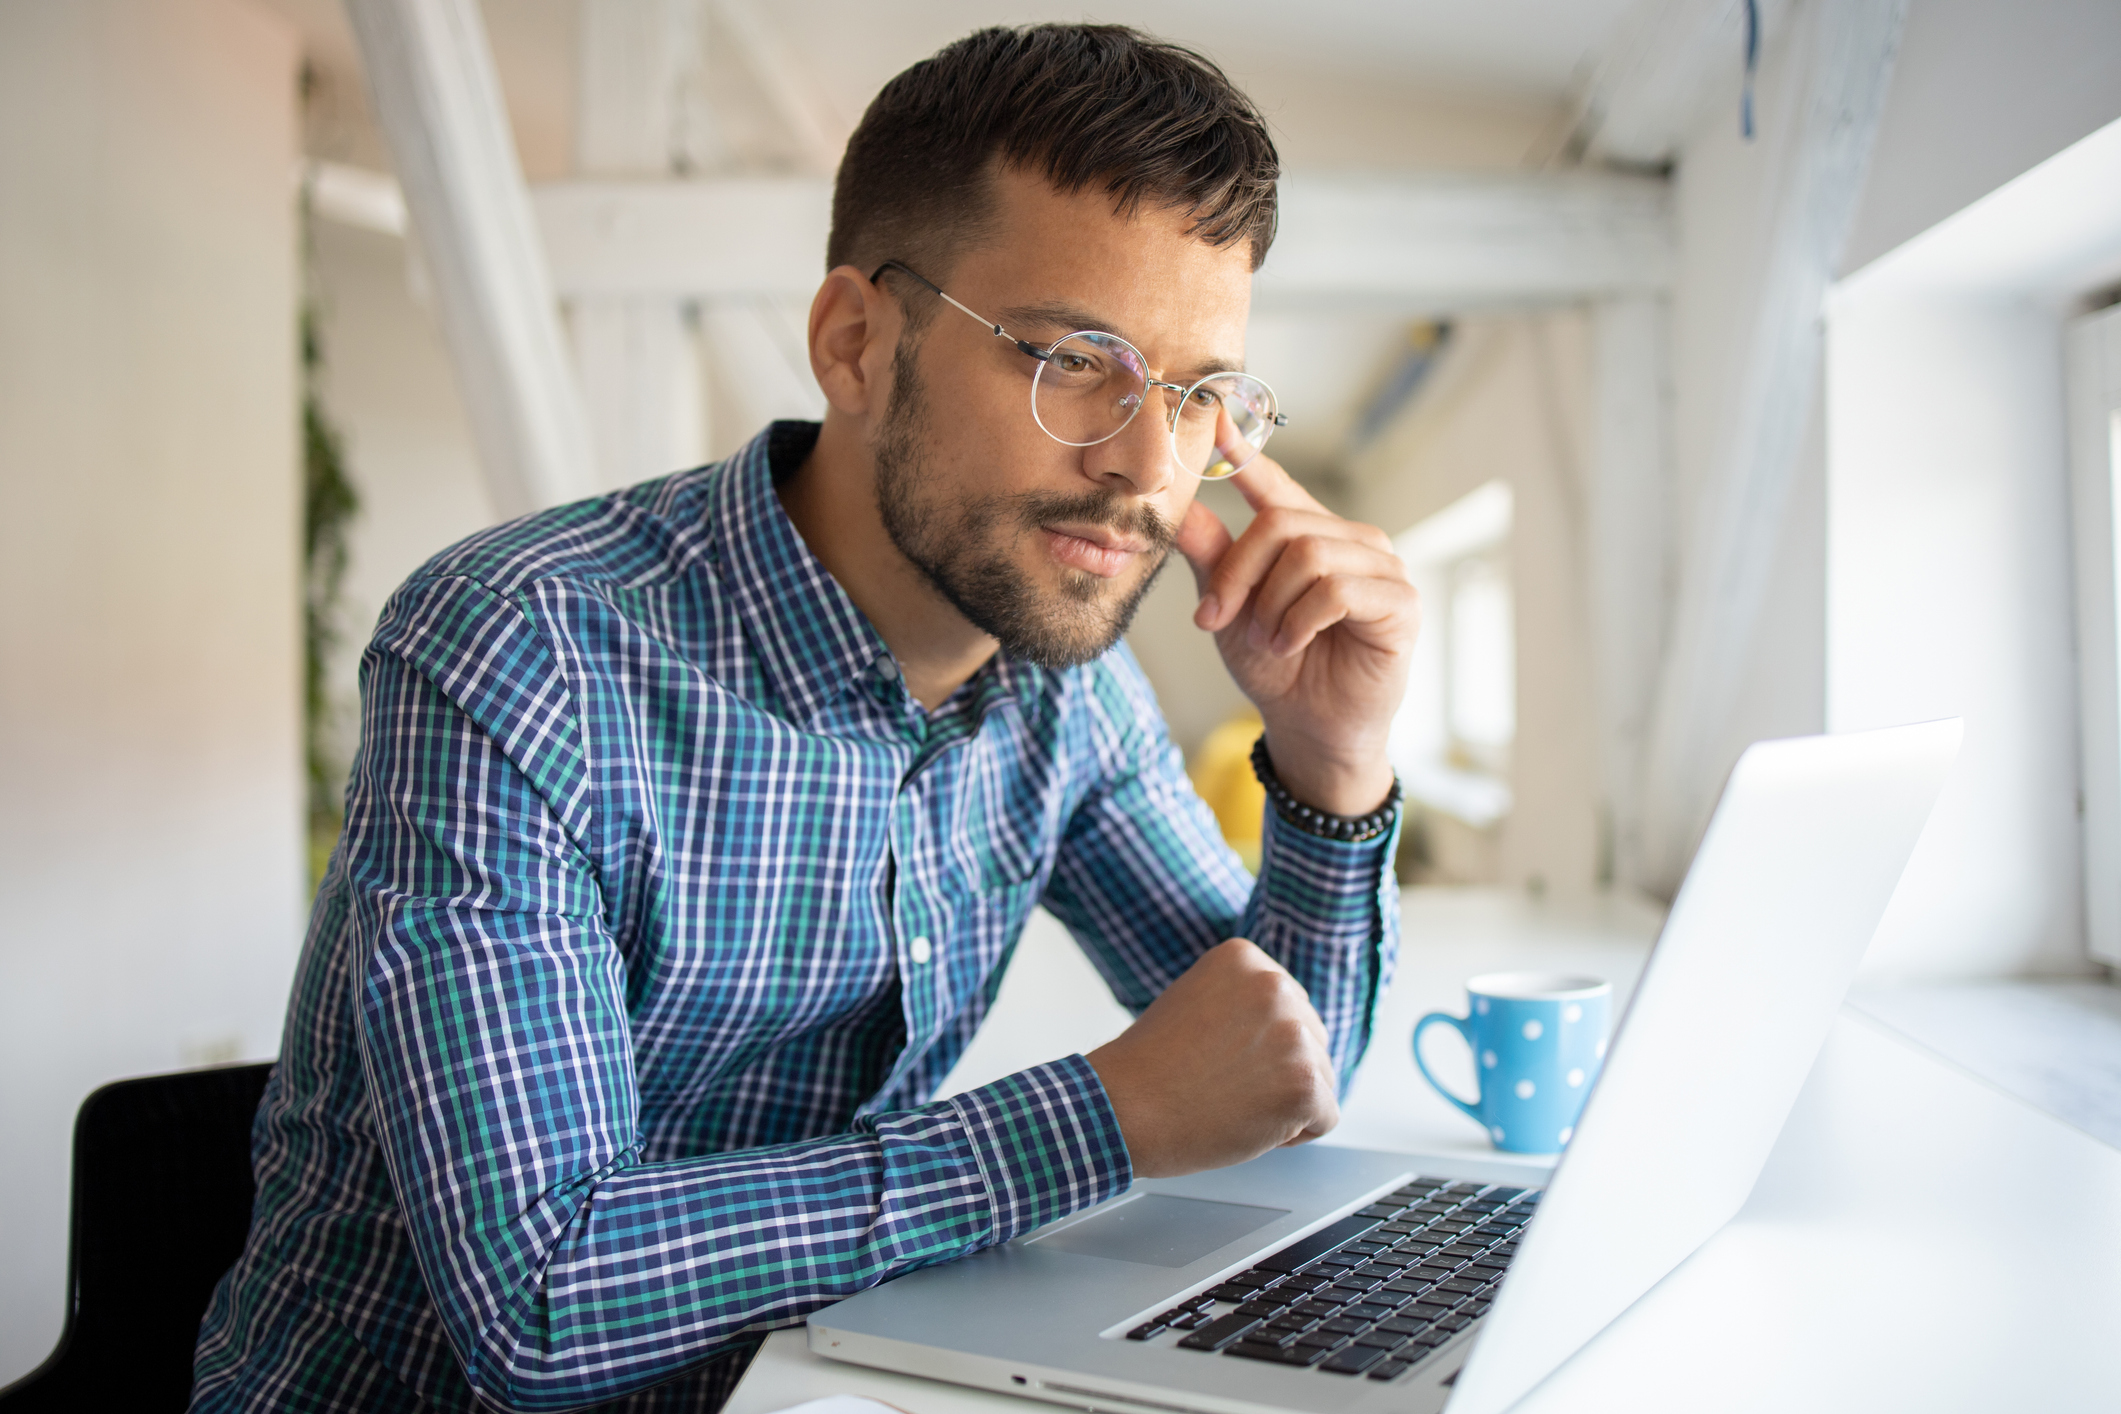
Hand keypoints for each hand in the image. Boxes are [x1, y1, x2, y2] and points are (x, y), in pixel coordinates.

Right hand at [1085, 938, 1338, 1177]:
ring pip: (1322, 1079)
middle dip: (1278, 1071)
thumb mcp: (1197, 1003)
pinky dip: (1293, 1134)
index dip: (1258, 1043)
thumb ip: (1244, 1003)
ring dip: (1284, 1102)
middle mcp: (1274, 985)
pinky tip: (1247, 1125)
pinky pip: (1325, 1117)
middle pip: (1313, 1040)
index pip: (1290, 1007)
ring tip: (1230, 1102)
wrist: (1121, 1109)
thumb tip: (1294, 1025)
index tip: (1217, 1056)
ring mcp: (1294, 1035)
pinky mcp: (1305, 1084)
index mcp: (1244, 958)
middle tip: (1222, 1084)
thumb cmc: (1149, 1069)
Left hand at [1176, 457, 1418, 815]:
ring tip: (1268, 640)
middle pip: (1282, 524)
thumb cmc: (1278, 665)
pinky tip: (1292, 644)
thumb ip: (1211, 556)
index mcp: (1309, 534)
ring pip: (1309, 555)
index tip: (1213, 416)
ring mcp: (1382, 567)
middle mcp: (1351, 540)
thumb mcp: (1230, 607)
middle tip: (1215, 617)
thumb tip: (1174, 508)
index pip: (1276, 484)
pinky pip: (1338, 589)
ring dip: (1272, 605)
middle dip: (1239, 574)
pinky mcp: (1401, 602)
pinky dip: (1301, 620)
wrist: (1308, 725)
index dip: (1246, 452)